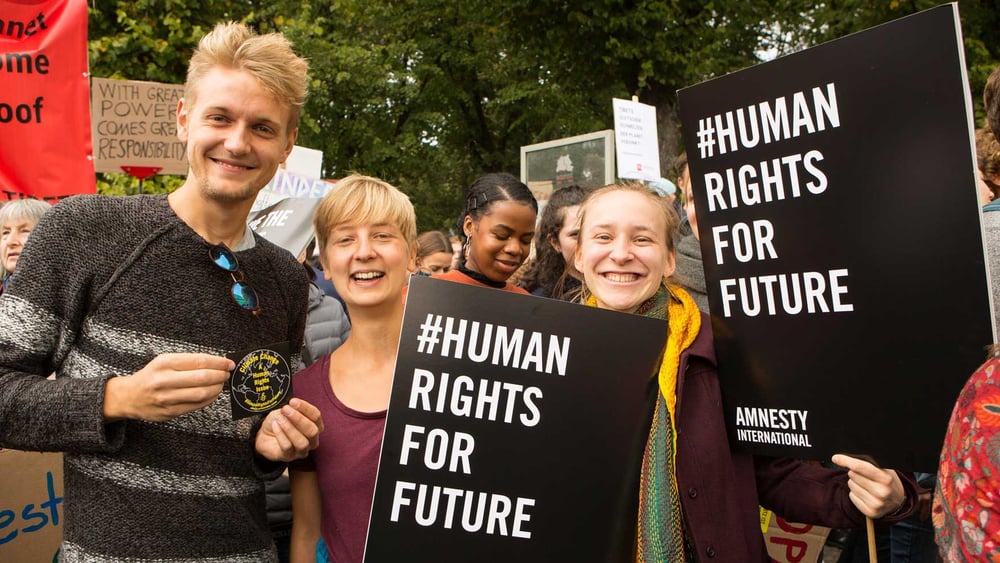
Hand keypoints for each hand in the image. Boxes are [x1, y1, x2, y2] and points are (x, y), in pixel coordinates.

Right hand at [104, 353, 233, 421]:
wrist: (129, 396)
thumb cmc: (152, 376)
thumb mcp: (165, 361)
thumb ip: (189, 361)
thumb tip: (218, 363)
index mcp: (164, 363)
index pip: (199, 361)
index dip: (219, 362)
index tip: (229, 363)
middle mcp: (164, 380)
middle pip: (203, 377)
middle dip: (220, 375)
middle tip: (227, 373)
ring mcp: (167, 398)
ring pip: (202, 393)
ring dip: (217, 388)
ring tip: (221, 383)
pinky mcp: (170, 412)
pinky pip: (197, 405)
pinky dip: (210, 399)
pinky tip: (213, 393)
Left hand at [255, 398, 322, 461]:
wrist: (264, 434)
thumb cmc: (279, 421)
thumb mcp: (286, 411)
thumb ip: (292, 408)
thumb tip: (293, 404)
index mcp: (315, 426)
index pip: (316, 416)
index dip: (305, 408)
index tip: (293, 401)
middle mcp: (312, 440)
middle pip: (312, 431)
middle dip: (299, 419)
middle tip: (285, 409)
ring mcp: (301, 450)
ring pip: (302, 442)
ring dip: (290, 428)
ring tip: (279, 419)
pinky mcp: (289, 457)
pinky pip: (287, 447)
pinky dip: (280, 435)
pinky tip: (275, 426)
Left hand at [831, 453, 905, 518]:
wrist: (898, 500)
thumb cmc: (886, 480)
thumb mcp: (883, 469)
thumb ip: (866, 463)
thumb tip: (839, 458)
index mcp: (886, 478)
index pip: (860, 467)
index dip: (846, 461)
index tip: (835, 458)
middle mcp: (882, 492)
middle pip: (853, 475)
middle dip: (854, 472)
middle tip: (865, 476)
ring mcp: (876, 504)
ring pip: (851, 485)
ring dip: (855, 483)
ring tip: (867, 485)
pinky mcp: (870, 512)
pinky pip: (852, 497)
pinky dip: (855, 494)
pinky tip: (866, 494)